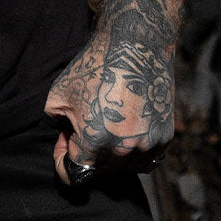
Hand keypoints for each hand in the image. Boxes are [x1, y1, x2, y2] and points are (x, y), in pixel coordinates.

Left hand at [43, 28, 174, 185]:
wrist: (136, 45)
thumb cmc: (93, 67)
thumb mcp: (58, 95)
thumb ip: (56, 126)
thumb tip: (66, 139)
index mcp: (94, 141)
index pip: (74, 175)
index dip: (62, 160)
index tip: (63, 140)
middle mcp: (124, 150)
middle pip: (99, 171)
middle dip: (85, 152)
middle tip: (82, 124)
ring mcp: (147, 145)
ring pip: (123, 168)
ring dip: (109, 153)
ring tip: (104, 122)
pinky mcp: (165, 138)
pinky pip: (145, 159)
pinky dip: (132, 150)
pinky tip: (124, 126)